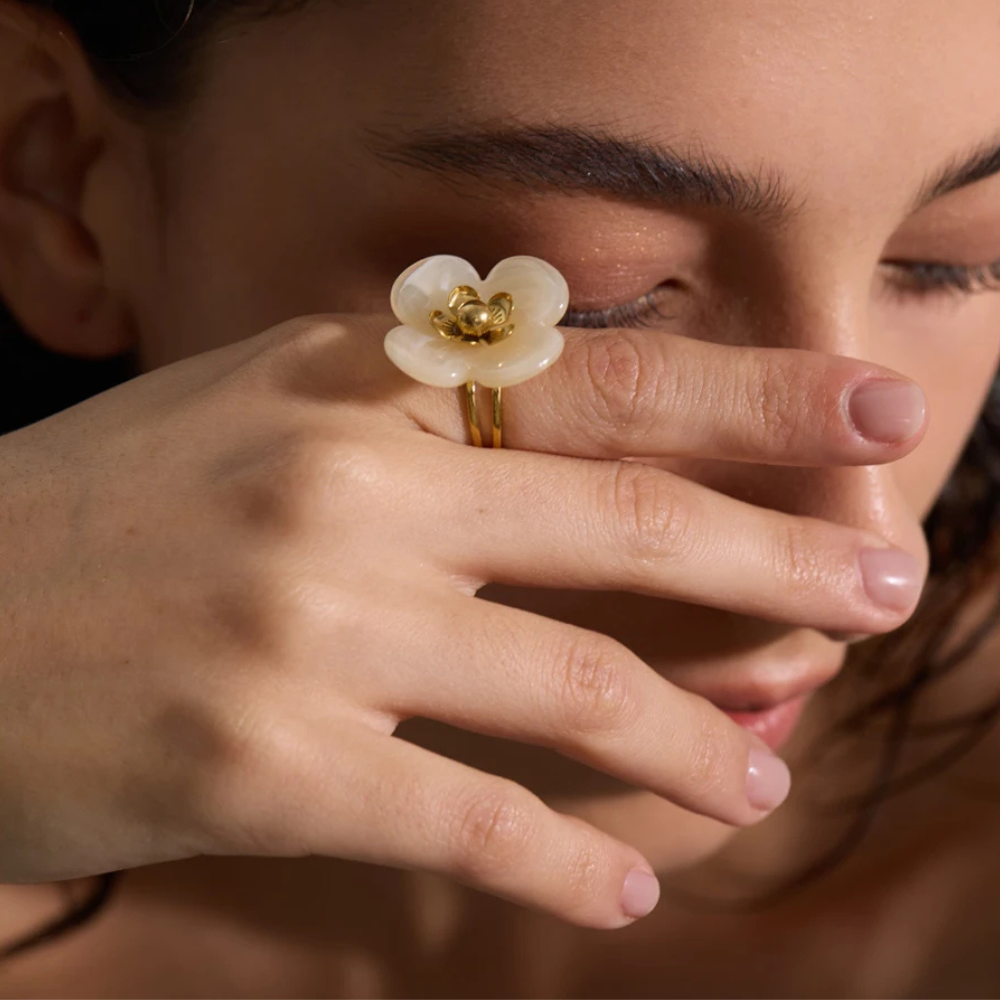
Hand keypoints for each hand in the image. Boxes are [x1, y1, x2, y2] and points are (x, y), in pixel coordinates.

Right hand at [0, 313, 926, 926]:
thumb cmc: (120, 507)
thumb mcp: (268, 410)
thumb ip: (413, 414)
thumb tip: (574, 439)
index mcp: (353, 382)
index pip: (601, 380)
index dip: (755, 395)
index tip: (878, 415)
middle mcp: (346, 487)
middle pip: (627, 518)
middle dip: (783, 556)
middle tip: (890, 585)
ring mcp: (306, 625)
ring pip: (569, 684)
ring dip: (691, 738)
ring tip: (761, 776)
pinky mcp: (260, 764)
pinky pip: (462, 819)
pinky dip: (562, 858)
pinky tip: (627, 882)